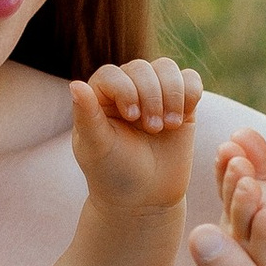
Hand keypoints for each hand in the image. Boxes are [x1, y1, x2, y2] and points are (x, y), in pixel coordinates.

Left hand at [71, 57, 203, 214]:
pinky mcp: (182, 104)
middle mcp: (127, 89)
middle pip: (142, 68)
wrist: (145, 197)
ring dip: (172, 93)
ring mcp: (156, 94)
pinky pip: (191, 80)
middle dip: (151, 96)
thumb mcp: (97, 147)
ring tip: (169, 125)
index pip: (113, 74)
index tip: (131, 117)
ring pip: (168, 68)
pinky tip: (182, 118)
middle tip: (153, 129)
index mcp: (100, 96)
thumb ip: (86, 116)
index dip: (125, 89)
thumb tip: (75, 84)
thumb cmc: (114, 173)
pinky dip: (191, 93)